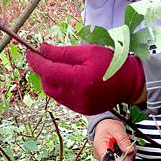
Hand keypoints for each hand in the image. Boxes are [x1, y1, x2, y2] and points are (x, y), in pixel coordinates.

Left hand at [26, 43, 144, 114]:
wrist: (131, 83)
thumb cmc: (111, 63)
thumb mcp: (87, 52)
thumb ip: (62, 53)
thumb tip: (41, 49)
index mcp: (78, 80)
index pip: (47, 72)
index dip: (36, 62)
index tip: (30, 52)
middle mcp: (76, 97)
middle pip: (47, 84)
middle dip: (43, 71)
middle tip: (46, 58)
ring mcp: (78, 106)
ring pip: (54, 93)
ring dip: (52, 80)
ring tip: (60, 68)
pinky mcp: (82, 111)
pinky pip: (63, 99)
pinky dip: (61, 89)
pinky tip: (70, 79)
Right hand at [93, 119, 135, 160]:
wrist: (105, 123)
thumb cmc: (108, 126)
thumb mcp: (117, 129)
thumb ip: (123, 140)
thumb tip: (129, 150)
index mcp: (100, 147)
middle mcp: (101, 155)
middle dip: (125, 160)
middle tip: (131, 150)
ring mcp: (105, 157)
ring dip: (126, 158)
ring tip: (128, 146)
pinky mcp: (110, 157)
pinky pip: (118, 160)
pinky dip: (125, 156)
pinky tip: (126, 148)